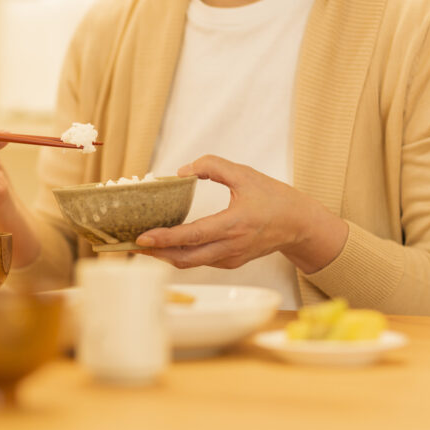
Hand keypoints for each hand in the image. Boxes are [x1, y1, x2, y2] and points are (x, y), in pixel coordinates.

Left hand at [135, 155, 348, 273]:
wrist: (300, 225)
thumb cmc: (274, 198)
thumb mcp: (245, 174)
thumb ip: (213, 166)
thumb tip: (183, 169)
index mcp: (235, 225)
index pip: (193, 236)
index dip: (165, 239)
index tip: (142, 238)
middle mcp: (231, 247)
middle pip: (185, 259)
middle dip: (155, 254)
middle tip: (129, 246)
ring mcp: (231, 259)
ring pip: (190, 263)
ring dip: (165, 257)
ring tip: (141, 247)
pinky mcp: (231, 263)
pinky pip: (200, 261)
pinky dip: (180, 256)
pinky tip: (165, 246)